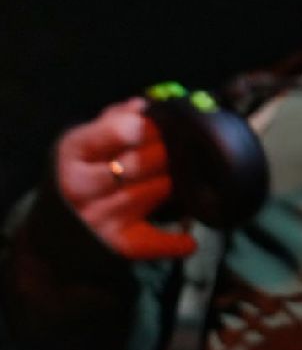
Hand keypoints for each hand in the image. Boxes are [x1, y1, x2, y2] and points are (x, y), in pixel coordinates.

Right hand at [55, 97, 196, 259]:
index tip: (167, 122)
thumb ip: (116, 119)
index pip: (120, 131)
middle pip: (140, 163)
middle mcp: (81, 186)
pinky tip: (190, 239)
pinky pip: (149, 243)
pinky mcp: (116, 243)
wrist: (61, 221)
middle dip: (169, 152)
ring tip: (191, 173)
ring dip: (179, 182)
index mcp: (75, 151)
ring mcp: (98, 218)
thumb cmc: (86, 167)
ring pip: (155, 192)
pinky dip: (173, 242)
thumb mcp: (89, 138)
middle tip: (187, 146)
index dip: (151, 125)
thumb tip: (143, 106)